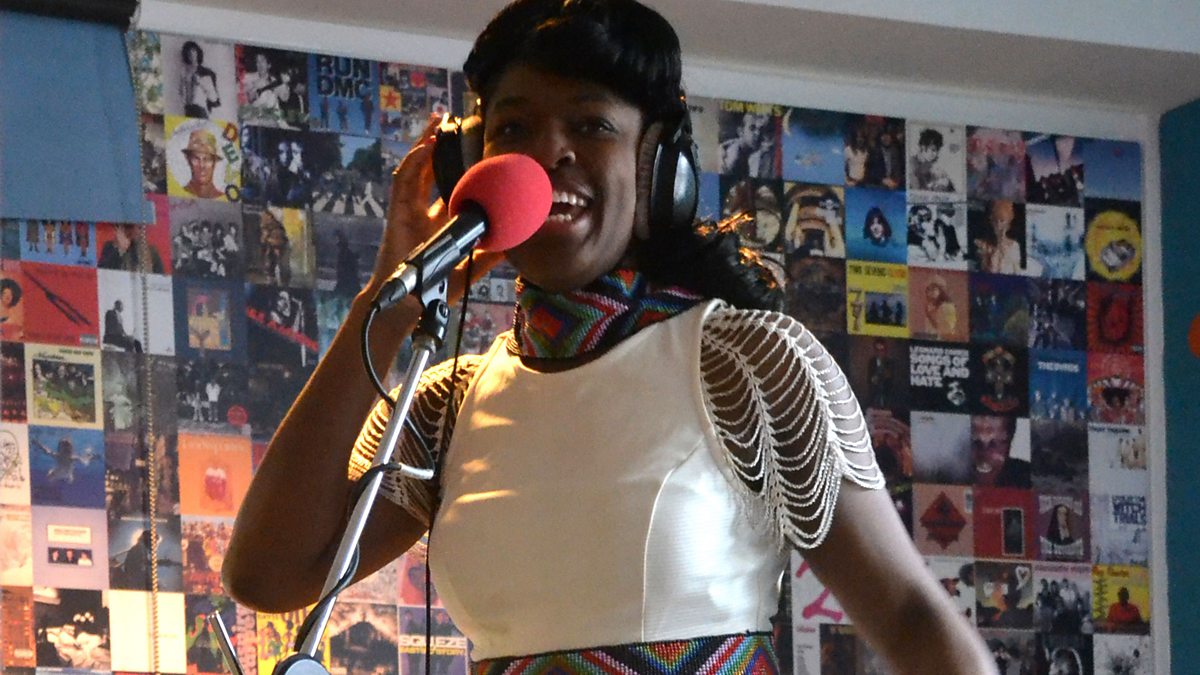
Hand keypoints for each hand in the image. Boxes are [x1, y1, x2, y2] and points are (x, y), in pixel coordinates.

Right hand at [369, 115, 504, 301]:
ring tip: (438, 122)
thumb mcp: (471, 267)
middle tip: (454, 122)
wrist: (409, 304)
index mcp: (441, 222)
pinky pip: (404, 181)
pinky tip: (424, 146)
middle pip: (431, 171)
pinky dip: (413, 162)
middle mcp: (425, 212)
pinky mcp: (398, 212)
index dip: (460, 169)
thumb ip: (490, 254)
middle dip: (440, 147)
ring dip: (425, 144)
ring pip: (416, 168)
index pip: (451, 188)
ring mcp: (409, 210)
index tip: (476, 151)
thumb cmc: (436, 288)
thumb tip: (517, 242)